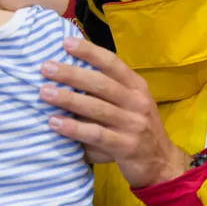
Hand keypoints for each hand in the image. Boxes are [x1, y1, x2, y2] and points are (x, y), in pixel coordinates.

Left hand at [41, 37, 188, 188]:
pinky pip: (96, 134)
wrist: (161, 163)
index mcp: (137, 87)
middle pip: (101, 83)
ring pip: (96, 108)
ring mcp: (133, 125)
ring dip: (68, 99)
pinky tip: (55, 122)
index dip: (89, 51)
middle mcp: (137, 102)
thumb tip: (69, 74)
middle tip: (46, 68)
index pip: (112, 63)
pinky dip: (73, 128)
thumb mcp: (130, 104)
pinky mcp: (127, 147)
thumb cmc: (137, 129)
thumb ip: (108, 92)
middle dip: (72, 74)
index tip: (66, 43)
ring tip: (45, 93)